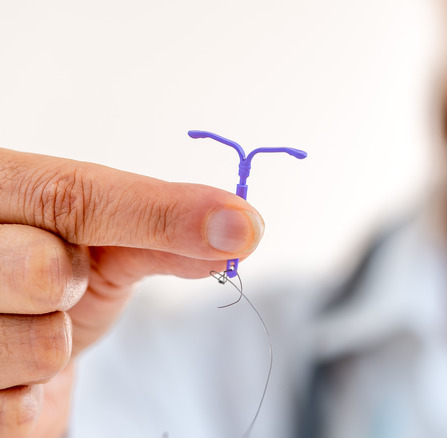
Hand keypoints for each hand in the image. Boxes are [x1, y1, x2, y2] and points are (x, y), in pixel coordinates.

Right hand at [0, 148, 263, 435]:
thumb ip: (162, 228)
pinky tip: (16, 370)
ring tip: (35, 325)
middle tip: (61, 283)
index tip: (242, 229)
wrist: (9, 349)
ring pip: (41, 346)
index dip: (160, 214)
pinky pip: (20, 408)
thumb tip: (241, 229)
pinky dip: (35, 394)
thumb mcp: (103, 244)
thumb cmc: (56, 279)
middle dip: (71, 285)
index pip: (71, 196)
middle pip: (41, 270)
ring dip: (57, 343)